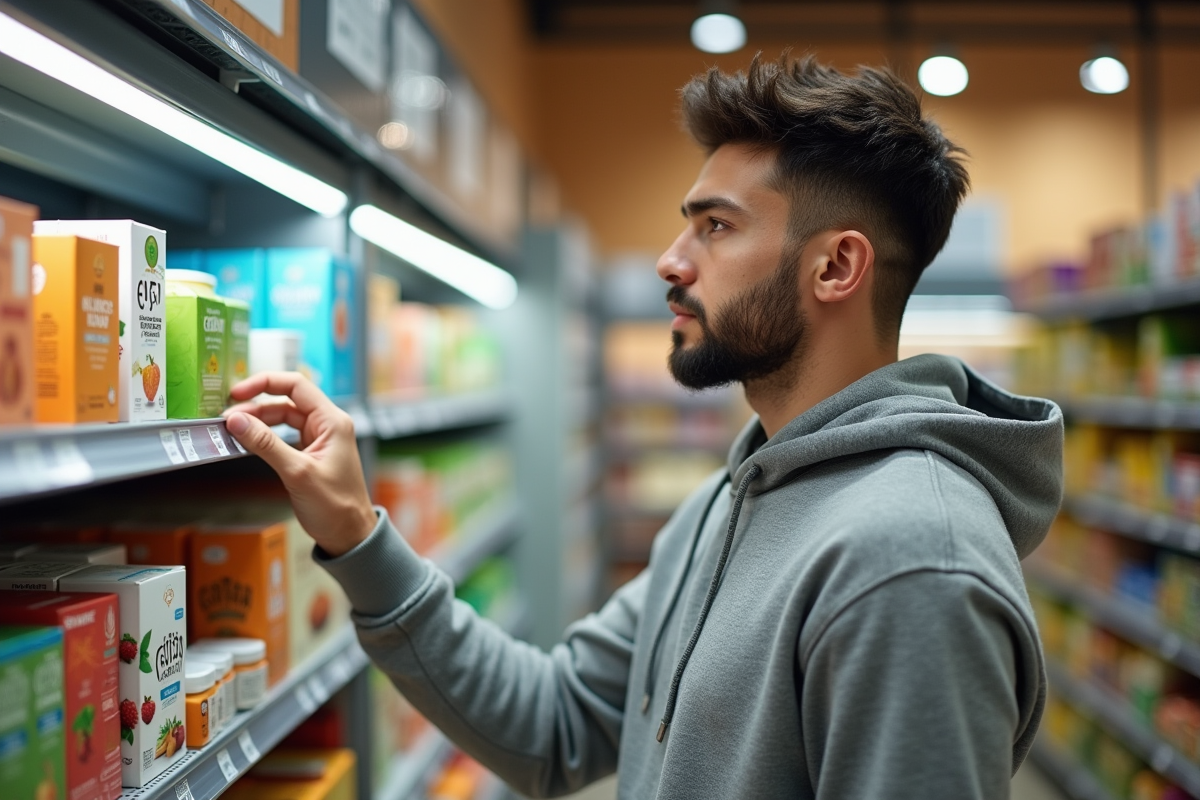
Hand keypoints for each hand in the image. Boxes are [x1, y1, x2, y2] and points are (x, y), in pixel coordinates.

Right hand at [222, 372, 376, 556]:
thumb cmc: (335, 506)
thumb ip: (266, 444)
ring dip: (258, 421)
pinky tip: (247, 441)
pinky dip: (265, 437)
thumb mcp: (297, 472)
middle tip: (227, 417)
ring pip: (283, 418)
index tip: (237, 392)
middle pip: (286, 401)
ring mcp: (319, 439)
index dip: (265, 383)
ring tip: (232, 429)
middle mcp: (327, 425)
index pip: (296, 386)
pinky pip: (284, 436)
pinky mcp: (310, 454)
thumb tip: (237, 420)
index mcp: (333, 421)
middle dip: (256, 405)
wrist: (349, 535)